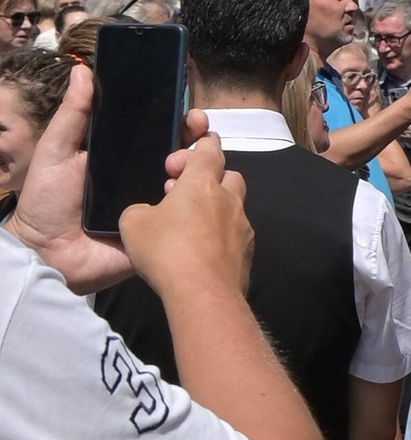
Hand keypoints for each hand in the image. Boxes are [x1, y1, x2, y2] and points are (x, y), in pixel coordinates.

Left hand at [6, 66, 217, 296]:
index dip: (176, 116)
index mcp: (122, 155)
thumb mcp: (56, 150)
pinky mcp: (160, 230)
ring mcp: (155, 204)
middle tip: (194, 129)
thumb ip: (73, 114)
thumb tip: (82, 70)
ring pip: (190, 178)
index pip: (157, 129)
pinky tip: (179, 191)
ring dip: (194, 163)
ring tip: (177, 163)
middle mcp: (144, 175)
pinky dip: (190, 200)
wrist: (46, 253)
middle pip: (182, 150)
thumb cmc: (46, 200)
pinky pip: (185, 214)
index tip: (187, 106)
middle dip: (194, 135)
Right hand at [119, 128, 256, 311]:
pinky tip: (203, 251)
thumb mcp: (133, 223)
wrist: (203, 294)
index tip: (187, 153)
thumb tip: (148, 213)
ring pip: (234, 206)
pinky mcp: (248, 253)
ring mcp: (243, 227)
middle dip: (210, 178)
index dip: (201, 145)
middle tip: (184, 194)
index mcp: (203, 183)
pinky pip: (236, 234)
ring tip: (191, 225)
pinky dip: (222, 235)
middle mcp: (229, 199)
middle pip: (228, 175)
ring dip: (216, 208)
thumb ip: (140, 209)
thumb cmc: (166, 250)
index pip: (210, 149)